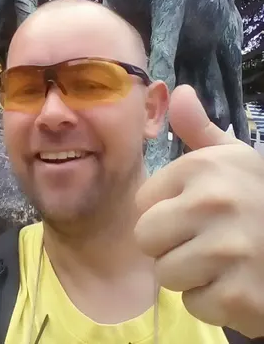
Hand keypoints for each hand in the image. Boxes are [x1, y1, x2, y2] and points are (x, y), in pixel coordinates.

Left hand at [135, 85, 263, 337]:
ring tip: (222, 262)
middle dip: (170, 245)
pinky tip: (238, 284)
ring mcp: (225, 250)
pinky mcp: (238, 296)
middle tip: (204, 241)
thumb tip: (176, 91)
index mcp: (202, 168)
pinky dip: (214, 302)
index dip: (165, 211)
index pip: (143, 202)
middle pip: (146, 238)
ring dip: (191, 275)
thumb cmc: (262, 197)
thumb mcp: (235, 158)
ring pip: (166, 274)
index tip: (195, 212)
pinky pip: (194, 304)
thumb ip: (199, 129)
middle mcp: (210, 203)